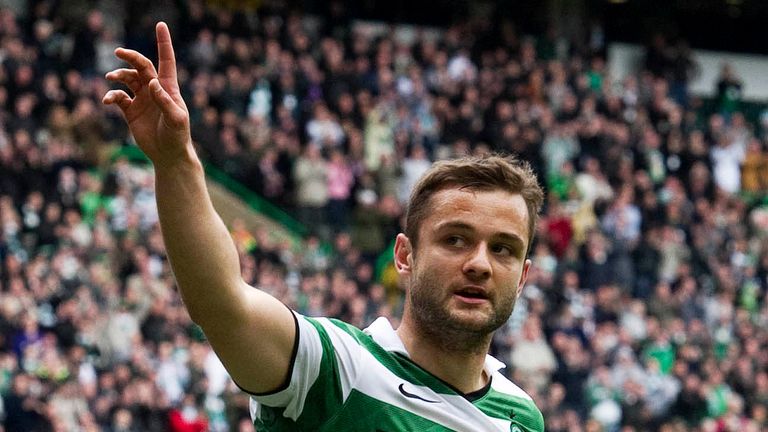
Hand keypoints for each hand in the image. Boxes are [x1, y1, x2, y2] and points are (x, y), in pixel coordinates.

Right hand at [102, 22, 192, 166]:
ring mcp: (142, 100)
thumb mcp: (176, 119)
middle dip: (130, 57)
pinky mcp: (132, 112)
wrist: (168, 155)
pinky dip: (111, 96)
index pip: (166, 61)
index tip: (160, 25)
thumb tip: (152, 84)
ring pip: (128, 80)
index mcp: (168, 88)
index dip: (164, 43)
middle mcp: (154, 90)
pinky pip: (119, 98)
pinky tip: (107, 101)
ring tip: (110, 78)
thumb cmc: (178, 136)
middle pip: (141, 66)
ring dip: (118, 76)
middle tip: (118, 52)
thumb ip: (165, 102)